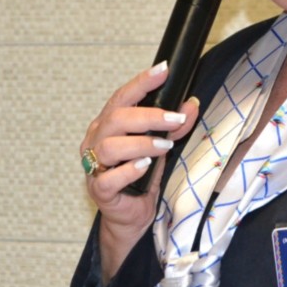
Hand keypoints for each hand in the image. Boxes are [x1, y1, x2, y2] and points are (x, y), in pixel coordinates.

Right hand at [79, 61, 199, 279]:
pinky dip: (129, 170)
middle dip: (149, 116)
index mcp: (108, 124)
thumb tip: (191, 104)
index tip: (162, 70)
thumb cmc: (142, 176)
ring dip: (142, 143)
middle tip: (175, 119)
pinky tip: (145, 165)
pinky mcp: (99, 190)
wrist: (133, 215)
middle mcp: (96, 140)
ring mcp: (94, 165)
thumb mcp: (162, 147)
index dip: (142, 82)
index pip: (122, 97)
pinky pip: (108, 178)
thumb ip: (174, 126)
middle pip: (116, 119)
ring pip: (111, 146)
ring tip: (165, 147)